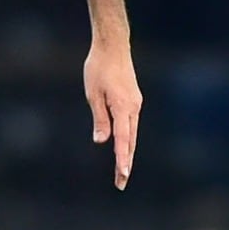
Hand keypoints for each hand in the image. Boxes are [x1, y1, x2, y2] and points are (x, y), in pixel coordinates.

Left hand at [83, 42, 140, 189]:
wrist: (113, 46)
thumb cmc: (99, 68)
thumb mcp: (93, 94)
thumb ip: (100, 119)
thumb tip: (101, 141)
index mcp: (123, 108)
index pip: (123, 140)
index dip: (122, 160)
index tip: (122, 176)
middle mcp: (133, 108)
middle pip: (130, 142)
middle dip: (126, 163)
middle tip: (121, 183)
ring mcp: (135, 104)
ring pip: (132, 134)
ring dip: (127, 152)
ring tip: (122, 171)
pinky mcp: (133, 99)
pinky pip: (131, 123)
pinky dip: (128, 138)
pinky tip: (123, 146)